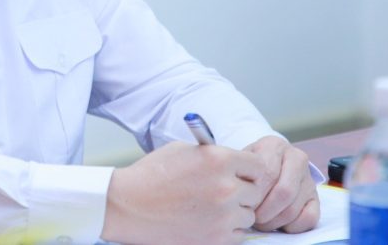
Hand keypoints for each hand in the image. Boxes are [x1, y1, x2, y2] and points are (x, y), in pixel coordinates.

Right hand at [100, 141, 267, 244]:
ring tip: (212, 206)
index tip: (243, 173)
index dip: (250, 169)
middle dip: (244, 190)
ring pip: (249, 215)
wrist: (128, 206)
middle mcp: (226, 187)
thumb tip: (236, 161)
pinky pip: (238, 234)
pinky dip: (228, 228)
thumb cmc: (152, 175)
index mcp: (218, 159)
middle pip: (257, 191)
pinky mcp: (216, 238)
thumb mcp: (184, 151)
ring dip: (237, 211)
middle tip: (225, 190)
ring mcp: (222, 215)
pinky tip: (208, 220)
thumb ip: (214, 154)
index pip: (258, 166)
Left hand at [243, 136, 318, 232]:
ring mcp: (309, 179)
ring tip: (260, 222)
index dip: (255, 193)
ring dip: (274, 221)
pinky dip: (292, 227)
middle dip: (264, 211)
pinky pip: (309, 218)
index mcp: (274, 145)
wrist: (267, 167)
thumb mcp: (241, 162)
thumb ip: (240, 173)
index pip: (268, 173)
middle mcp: (297, 158)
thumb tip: (238, 193)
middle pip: (284, 192)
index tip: (242, 203)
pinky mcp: (316, 198)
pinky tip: (279, 224)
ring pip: (294, 208)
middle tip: (251, 217)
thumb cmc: (249, 168)